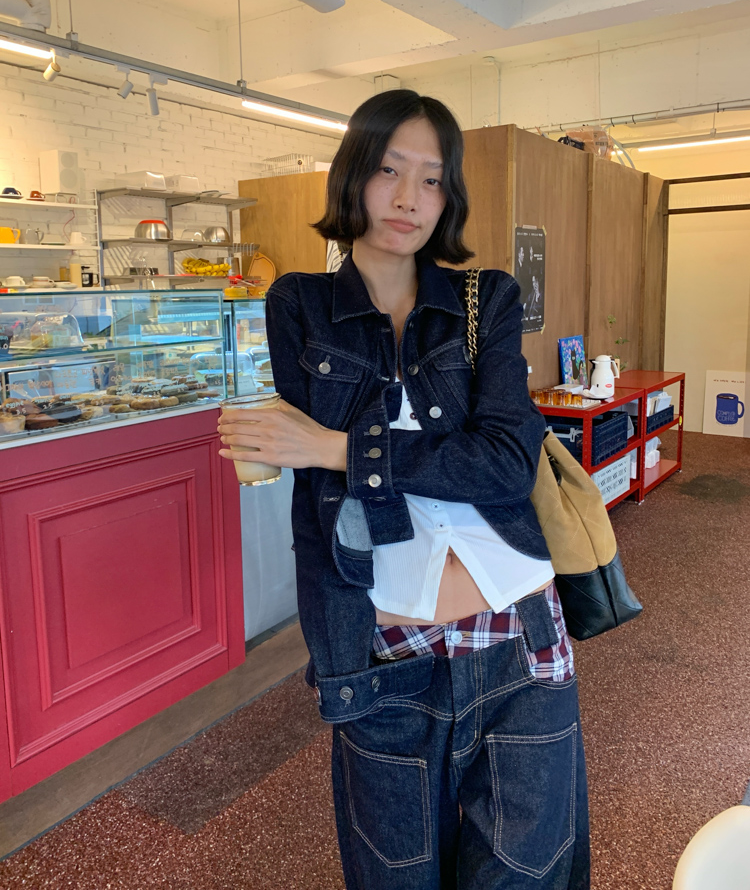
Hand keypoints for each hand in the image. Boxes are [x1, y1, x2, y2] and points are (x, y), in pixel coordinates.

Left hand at [217, 399, 346, 471]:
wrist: (319, 446)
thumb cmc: (308, 429)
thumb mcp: (293, 410)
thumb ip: (279, 404)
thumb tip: (270, 400)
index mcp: (271, 414)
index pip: (242, 413)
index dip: (228, 416)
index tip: (223, 418)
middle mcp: (267, 428)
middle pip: (237, 427)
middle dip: (224, 428)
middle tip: (220, 429)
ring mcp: (267, 443)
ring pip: (239, 440)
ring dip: (226, 439)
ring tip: (222, 439)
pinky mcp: (269, 457)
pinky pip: (245, 456)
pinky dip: (231, 454)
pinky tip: (223, 452)